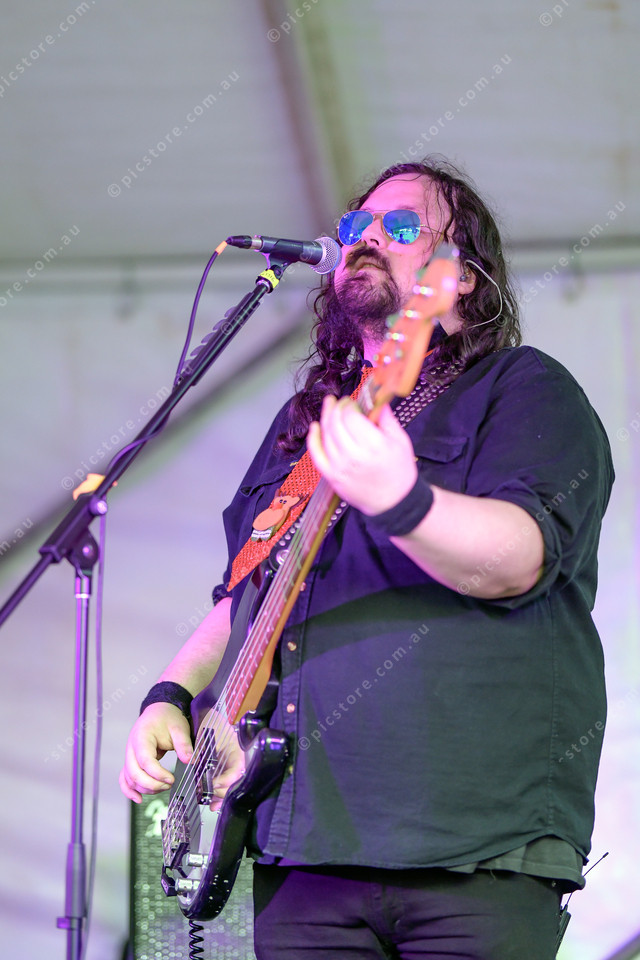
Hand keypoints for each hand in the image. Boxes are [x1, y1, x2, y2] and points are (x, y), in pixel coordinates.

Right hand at [119, 702, 192, 802]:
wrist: (158, 711)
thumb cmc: (167, 718)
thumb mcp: (179, 727)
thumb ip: (183, 743)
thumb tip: (189, 760)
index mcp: (141, 737)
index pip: (145, 761)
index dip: (157, 773)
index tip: (171, 779)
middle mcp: (131, 748)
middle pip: (134, 773)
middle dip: (152, 784)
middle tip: (169, 784)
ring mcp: (129, 755)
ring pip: (130, 779)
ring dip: (145, 788)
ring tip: (163, 787)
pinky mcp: (131, 762)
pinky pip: (125, 778)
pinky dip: (129, 790)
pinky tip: (139, 799)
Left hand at [206, 713, 245, 811]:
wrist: (206, 712)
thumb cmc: (210, 720)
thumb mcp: (207, 735)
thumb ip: (203, 751)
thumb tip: (197, 767)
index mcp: (236, 748)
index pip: (237, 769)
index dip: (227, 780)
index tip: (215, 784)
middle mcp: (235, 758)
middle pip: (235, 781)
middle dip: (223, 791)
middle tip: (211, 796)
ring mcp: (229, 763)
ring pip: (229, 785)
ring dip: (221, 795)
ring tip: (211, 803)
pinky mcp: (222, 767)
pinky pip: (223, 782)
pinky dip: (218, 792)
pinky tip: (212, 800)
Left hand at [307, 396, 417, 515]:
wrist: (393, 502)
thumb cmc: (399, 472)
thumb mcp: (401, 442)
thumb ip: (387, 420)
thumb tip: (377, 402)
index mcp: (373, 445)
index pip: (351, 416)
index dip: (350, 405)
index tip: (354, 402)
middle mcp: (353, 455)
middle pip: (336, 423)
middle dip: (337, 408)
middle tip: (342, 402)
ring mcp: (339, 467)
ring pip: (326, 435)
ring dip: (326, 418)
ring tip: (330, 407)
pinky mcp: (332, 476)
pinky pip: (316, 454)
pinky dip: (313, 439)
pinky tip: (315, 427)